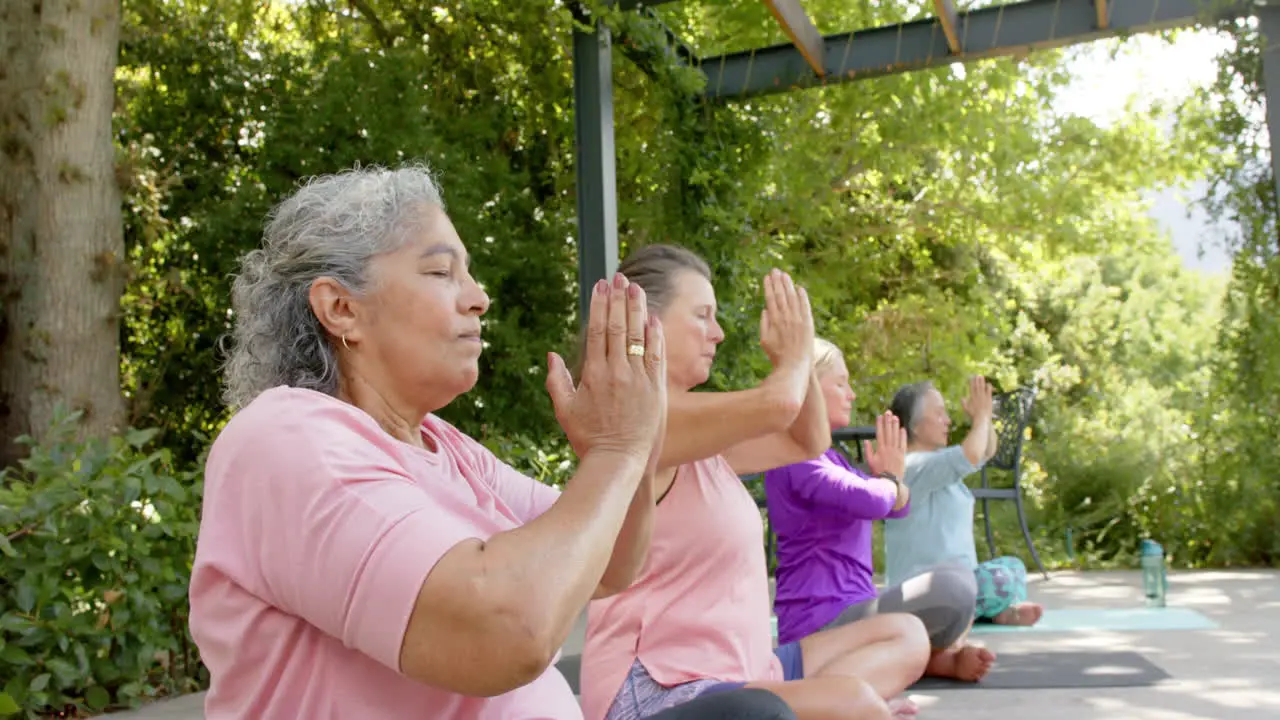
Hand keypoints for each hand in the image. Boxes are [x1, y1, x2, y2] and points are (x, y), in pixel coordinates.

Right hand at [545, 273, 666, 465]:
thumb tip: (552, 355)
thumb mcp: (564, 411)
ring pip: (638, 336)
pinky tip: (654, 319)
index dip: (599, 305)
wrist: (618, 461)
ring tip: (637, 288)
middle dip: (619, 299)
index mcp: (593, 374)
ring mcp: (638, 379)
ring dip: (638, 310)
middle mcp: (617, 372)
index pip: (597, 330)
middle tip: (620, 277)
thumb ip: (556, 381)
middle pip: (618, 326)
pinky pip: (656, 356)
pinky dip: (655, 336)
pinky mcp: (656, 389)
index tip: (601, 286)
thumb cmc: (588, 439)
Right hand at [758, 269, 814, 369]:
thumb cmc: (777, 357)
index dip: (769, 287)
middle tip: (775, 270)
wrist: (795, 367)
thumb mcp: (764, 341)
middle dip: (778, 282)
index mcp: (774, 321)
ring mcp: (798, 320)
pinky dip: (803, 297)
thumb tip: (765, 310)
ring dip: (789, 285)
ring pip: (793, 298)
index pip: (771, 299)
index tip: (767, 277)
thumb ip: (764, 324)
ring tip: (785, 275)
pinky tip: (800, 288)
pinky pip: (805, 307)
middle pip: (781, 295)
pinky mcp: (808, 324)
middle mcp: (786, 318)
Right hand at [863, 411, 906, 479]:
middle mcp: (888, 448)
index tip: (879, 416)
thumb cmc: (878, 471)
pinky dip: (903, 436)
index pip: (880, 433)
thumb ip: (868, 450)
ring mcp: (896, 451)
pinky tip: (902, 429)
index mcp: (880, 449)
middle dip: (888, 421)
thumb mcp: (870, 461)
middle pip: (888, 432)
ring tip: (895, 417)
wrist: (889, 481)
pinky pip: (903, 443)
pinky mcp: (902, 454)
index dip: (880, 424)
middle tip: (888, 412)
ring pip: (896, 436)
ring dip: (895, 426)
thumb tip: (866, 440)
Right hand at [961, 376, 993, 421]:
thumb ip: (964, 403)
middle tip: (977, 375)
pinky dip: (988, 387)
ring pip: (982, 387)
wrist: (982, 418)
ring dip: (982, 381)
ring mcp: (984, 396)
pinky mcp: (989, 399)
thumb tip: (962, 397)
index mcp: (972, 397)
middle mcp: (978, 395)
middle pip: (977, 386)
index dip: (971, 382)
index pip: (971, 388)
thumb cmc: (973, 415)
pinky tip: (988, 384)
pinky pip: (989, 391)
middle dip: (977, 380)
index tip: (971, 378)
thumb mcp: (966, 409)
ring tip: (982, 376)